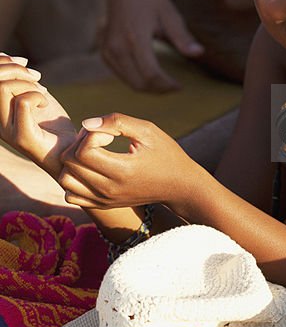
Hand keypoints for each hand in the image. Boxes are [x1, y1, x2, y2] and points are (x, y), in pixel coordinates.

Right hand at [0, 54, 75, 179]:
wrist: (69, 152)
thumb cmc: (51, 124)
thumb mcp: (32, 94)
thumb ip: (17, 79)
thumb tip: (4, 56)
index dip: (2, 61)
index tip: (25, 65)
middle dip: (14, 69)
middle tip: (36, 77)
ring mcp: (5, 130)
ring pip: (3, 88)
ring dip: (27, 83)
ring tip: (41, 91)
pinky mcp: (21, 137)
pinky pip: (22, 102)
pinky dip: (37, 96)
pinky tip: (45, 103)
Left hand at [58, 113, 202, 210]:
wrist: (178, 185)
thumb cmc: (165, 153)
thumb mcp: (148, 130)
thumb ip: (117, 122)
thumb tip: (87, 122)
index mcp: (122, 171)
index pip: (84, 152)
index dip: (91, 135)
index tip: (110, 134)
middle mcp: (109, 189)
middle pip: (70, 164)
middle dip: (79, 143)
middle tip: (100, 138)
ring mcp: (104, 200)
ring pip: (65, 180)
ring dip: (72, 161)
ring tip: (92, 152)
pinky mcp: (102, 205)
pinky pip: (71, 195)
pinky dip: (73, 179)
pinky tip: (90, 168)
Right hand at [100, 0, 203, 91]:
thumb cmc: (151, 1)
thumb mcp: (170, 15)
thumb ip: (182, 37)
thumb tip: (199, 53)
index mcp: (135, 38)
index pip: (151, 74)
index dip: (166, 85)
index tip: (180, 86)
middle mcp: (118, 47)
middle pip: (139, 83)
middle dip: (158, 90)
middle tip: (174, 87)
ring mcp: (108, 50)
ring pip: (129, 82)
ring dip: (147, 88)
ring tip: (164, 84)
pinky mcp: (104, 52)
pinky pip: (120, 75)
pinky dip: (135, 80)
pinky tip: (149, 76)